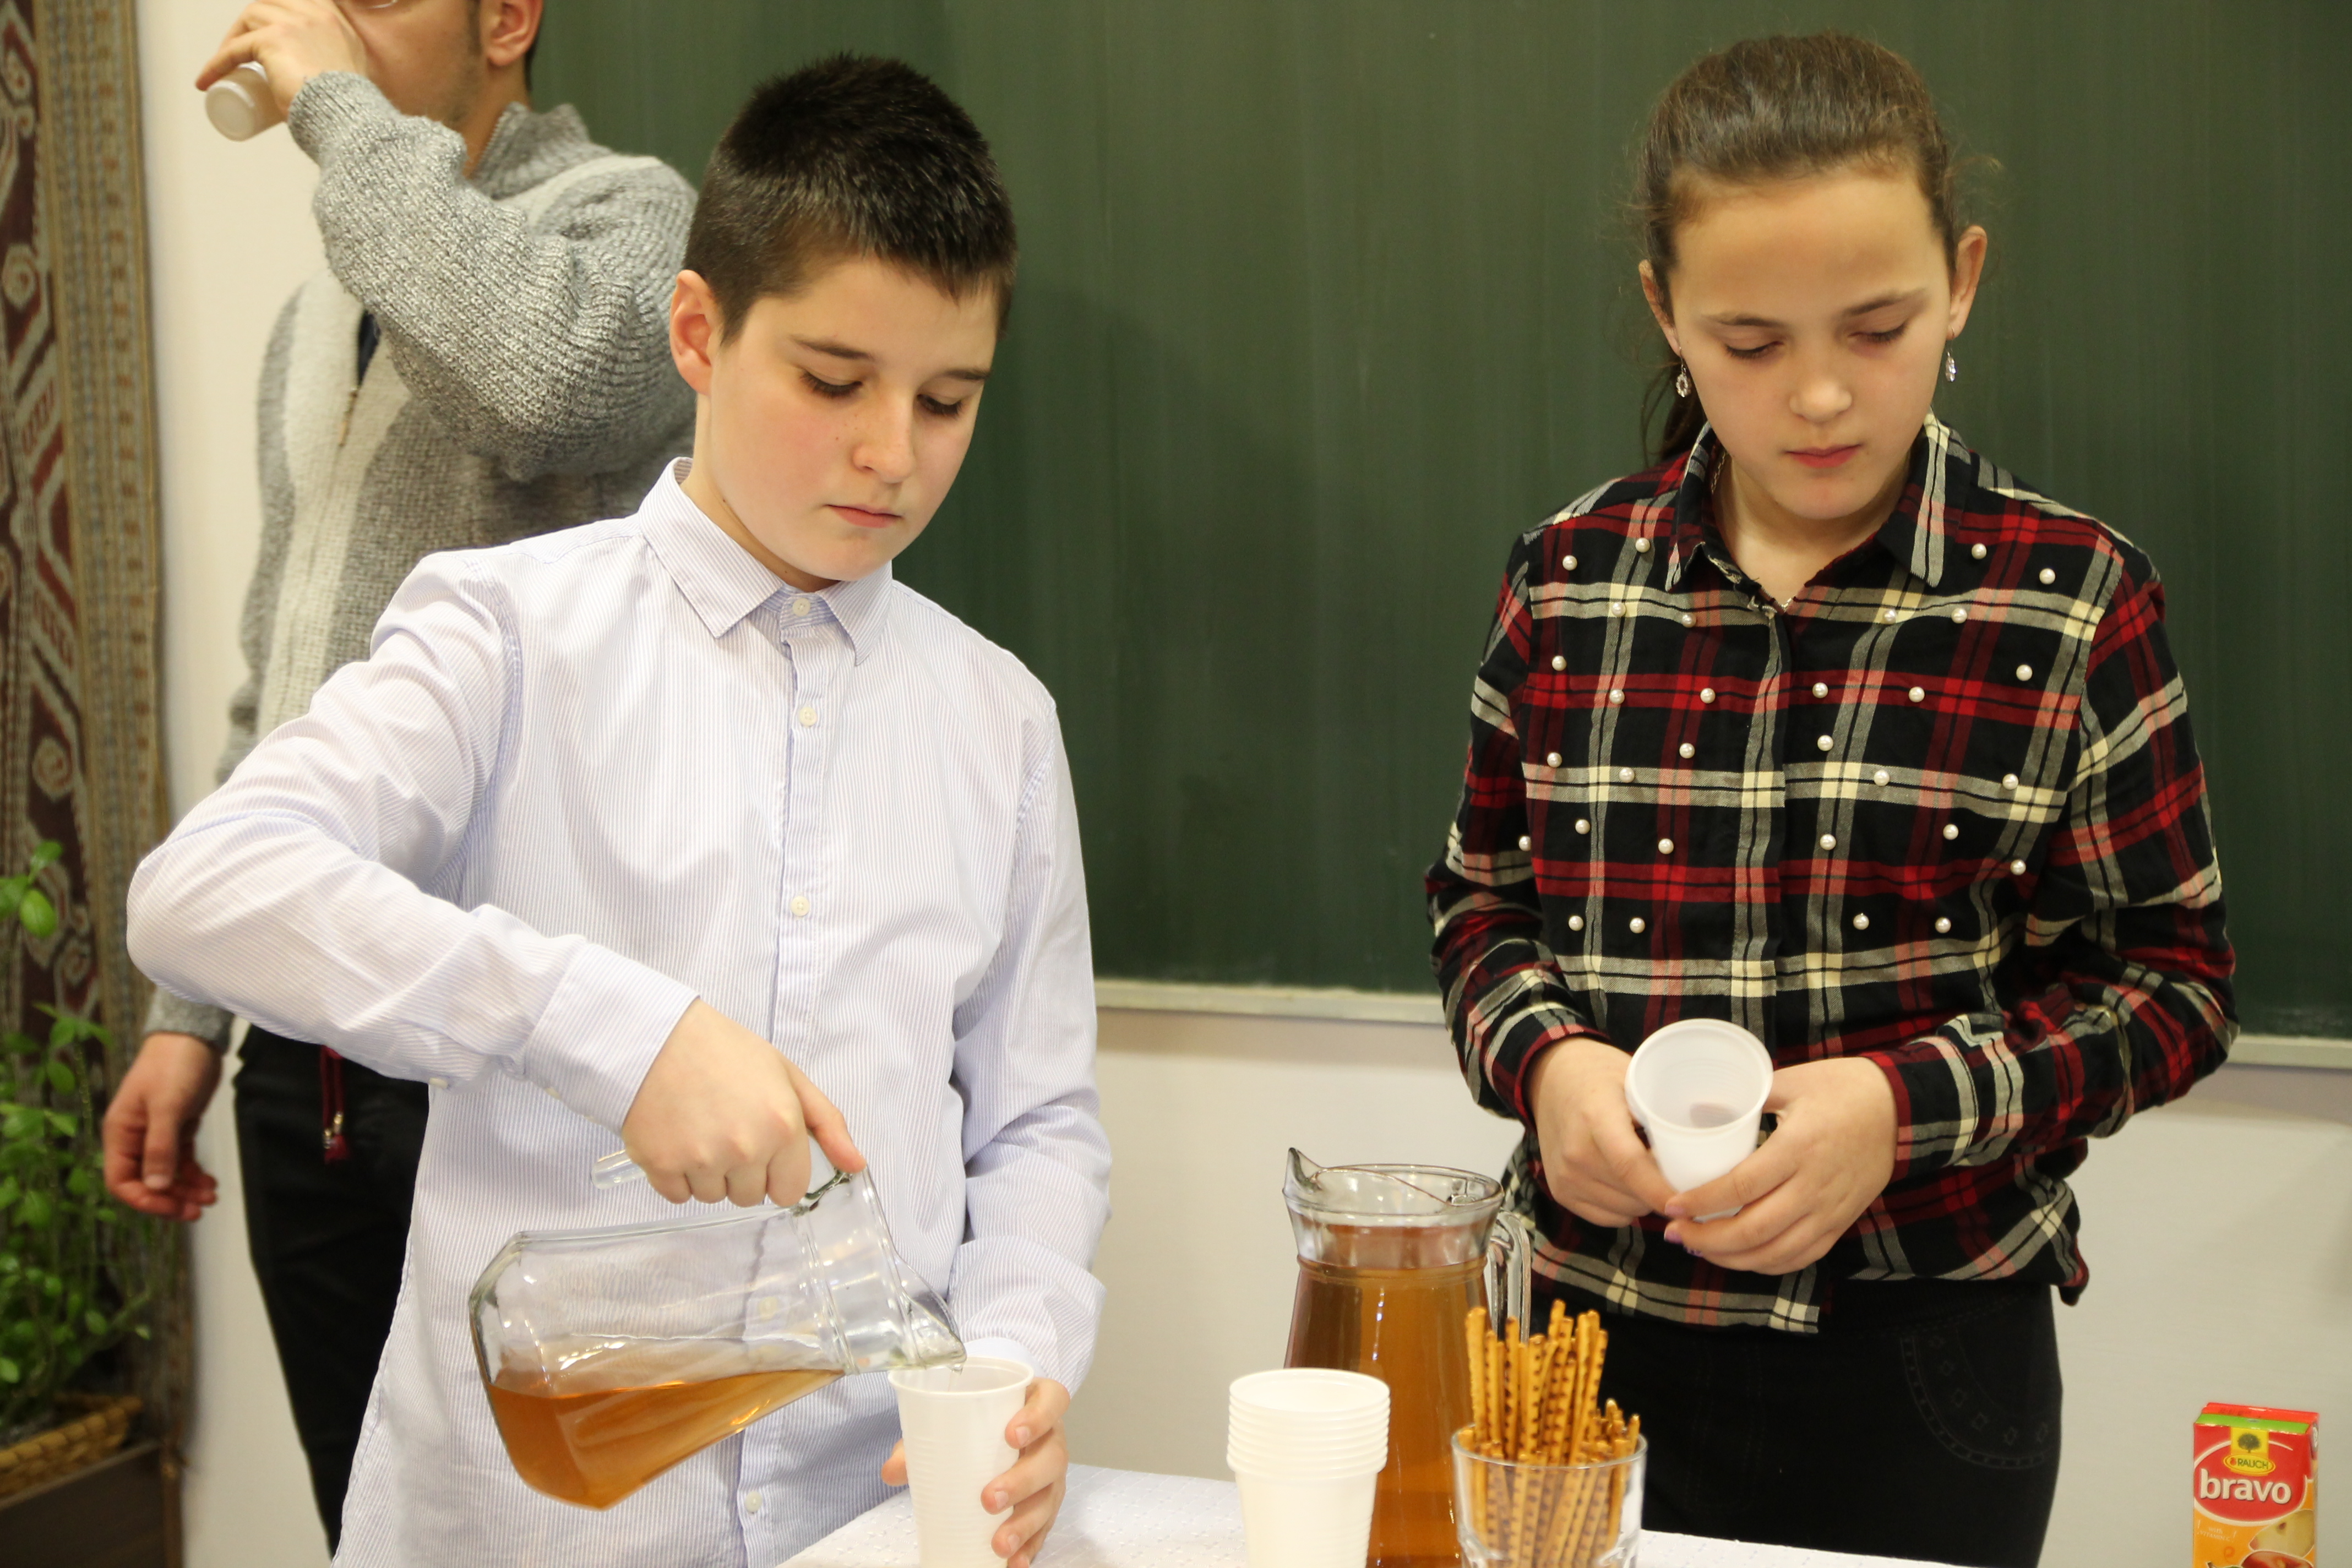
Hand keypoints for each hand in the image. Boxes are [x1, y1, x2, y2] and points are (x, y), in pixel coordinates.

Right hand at [101, 1033, 223, 1221]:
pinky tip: (210, 1182)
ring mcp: (156, 1134)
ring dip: (185, 1188)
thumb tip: (155, 1186)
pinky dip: (193, 1173)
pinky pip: (181, 1160)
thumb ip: (160, 1147)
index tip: (173, 1207)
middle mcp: (134, 1138)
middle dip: (170, 1198)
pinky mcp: (177, 1128)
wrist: (193, 1036)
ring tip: (211, 1196)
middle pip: (146, 1182)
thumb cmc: (174, 1066)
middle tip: (198, 1209)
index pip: (122, 1182)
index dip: (145, 1200)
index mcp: (121, 1134)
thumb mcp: (167, 1107)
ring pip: (166, 1174)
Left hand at [195, 0, 368, 107]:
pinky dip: (217, 64)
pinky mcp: (272, 39)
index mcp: (335, 20)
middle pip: (269, 3)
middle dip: (250, 23)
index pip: (299, 0)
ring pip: (249, 18)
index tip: (265, 32)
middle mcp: (316, 14)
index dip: (278, 11)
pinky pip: (235, 49)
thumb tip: (323, 76)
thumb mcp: (351, 72)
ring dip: (232, 39)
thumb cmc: (348, 107)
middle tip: (241, 50)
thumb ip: (339, 64)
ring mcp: (293, 23)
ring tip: (226, 63)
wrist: (347, 118)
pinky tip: (208, 80)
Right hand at [618, 1000, 863, 1207]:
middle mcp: (745, 1149)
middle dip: (743, 1172)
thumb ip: (827, 1122)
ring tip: (700, 1130)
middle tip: (728, 1131)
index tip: (765, 1151)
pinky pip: (678, 1196)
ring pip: (713, 1197)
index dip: (778, 1172)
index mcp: (782, 1127)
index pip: (789, 1190)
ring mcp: (702, 1160)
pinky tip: (677, 1138)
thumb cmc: (725, 1052)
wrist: (657, 1038)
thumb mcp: (788, 1076)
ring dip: (709, 1174)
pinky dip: (676, 1175)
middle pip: (750, 1196)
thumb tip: (856, 1164)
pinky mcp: (661, 1165)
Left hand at [882, 1377, 1070, 1567]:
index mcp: (1036, 1403)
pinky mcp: (1047, 1504)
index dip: (1039, 1416)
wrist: (993, 1435)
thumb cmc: (976, 1422)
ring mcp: (1052, 1475)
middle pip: (1052, 1458)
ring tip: (999, 1543)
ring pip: (1050, 1498)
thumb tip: (891, 1471)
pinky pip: (1045, 1527)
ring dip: (1025, 1523)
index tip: (1011, 1435)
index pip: (1053, 1401)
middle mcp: (1051, 1439)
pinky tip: (1014, 1563)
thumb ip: (921, 1442)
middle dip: (1023, 1481)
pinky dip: (1030, 1546)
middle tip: (989, 1498)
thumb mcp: (949, 1423)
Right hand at [1525, 1036, 1675, 1225]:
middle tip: (1680, 1175)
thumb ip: (1663, 1115)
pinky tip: (1629, 1183)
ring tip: (1649, 1172)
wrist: (1552, 1078)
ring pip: (1625, 1211)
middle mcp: (1574, 1152)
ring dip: (1645, 1201)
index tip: (1693, 1201)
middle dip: (1664, 1194)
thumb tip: (1709, 1150)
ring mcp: (1564, 1176)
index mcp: (1595, 1117)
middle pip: (1633, 1194)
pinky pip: (1607, 1217)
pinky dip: (1625, 1208)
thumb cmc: (1601, 1076)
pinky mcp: (1560, 1192)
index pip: (1631, 1165)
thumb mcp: (1635, 1081)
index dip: (1663, 1190)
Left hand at [1662, 1057, 1897, 1274]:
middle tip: (1675, 1231)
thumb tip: (1700, 1106)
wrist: (1901, 1108)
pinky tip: (1741, 1257)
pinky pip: (1802, 1255)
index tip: (1672, 1205)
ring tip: (1699, 1247)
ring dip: (1732, 1257)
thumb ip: (1747, 1096)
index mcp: (1798, 1148)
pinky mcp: (1841, 1221)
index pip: (1741, 1186)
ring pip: (1776, 1252)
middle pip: (1753, 1230)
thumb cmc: (1842, 1088)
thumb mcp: (1792, 1081)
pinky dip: (1768, 1263)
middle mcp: (1814, 1186)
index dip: (1702, 1202)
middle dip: (1707, 1239)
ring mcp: (1830, 1209)